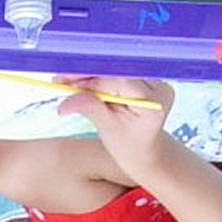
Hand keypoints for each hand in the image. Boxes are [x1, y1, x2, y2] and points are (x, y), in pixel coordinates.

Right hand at [56, 77, 179, 184]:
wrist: (143, 151)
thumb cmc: (127, 146)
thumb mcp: (107, 128)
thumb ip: (90, 109)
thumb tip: (65, 103)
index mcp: (154, 102)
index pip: (121, 82)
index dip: (92, 80)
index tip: (67, 83)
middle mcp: (159, 86)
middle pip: (118, 71)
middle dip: (88, 74)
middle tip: (61, 78)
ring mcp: (154, 80)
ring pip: (116, 70)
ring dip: (90, 74)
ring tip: (67, 80)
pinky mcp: (144, 78)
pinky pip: (118, 72)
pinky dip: (98, 77)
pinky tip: (80, 81)